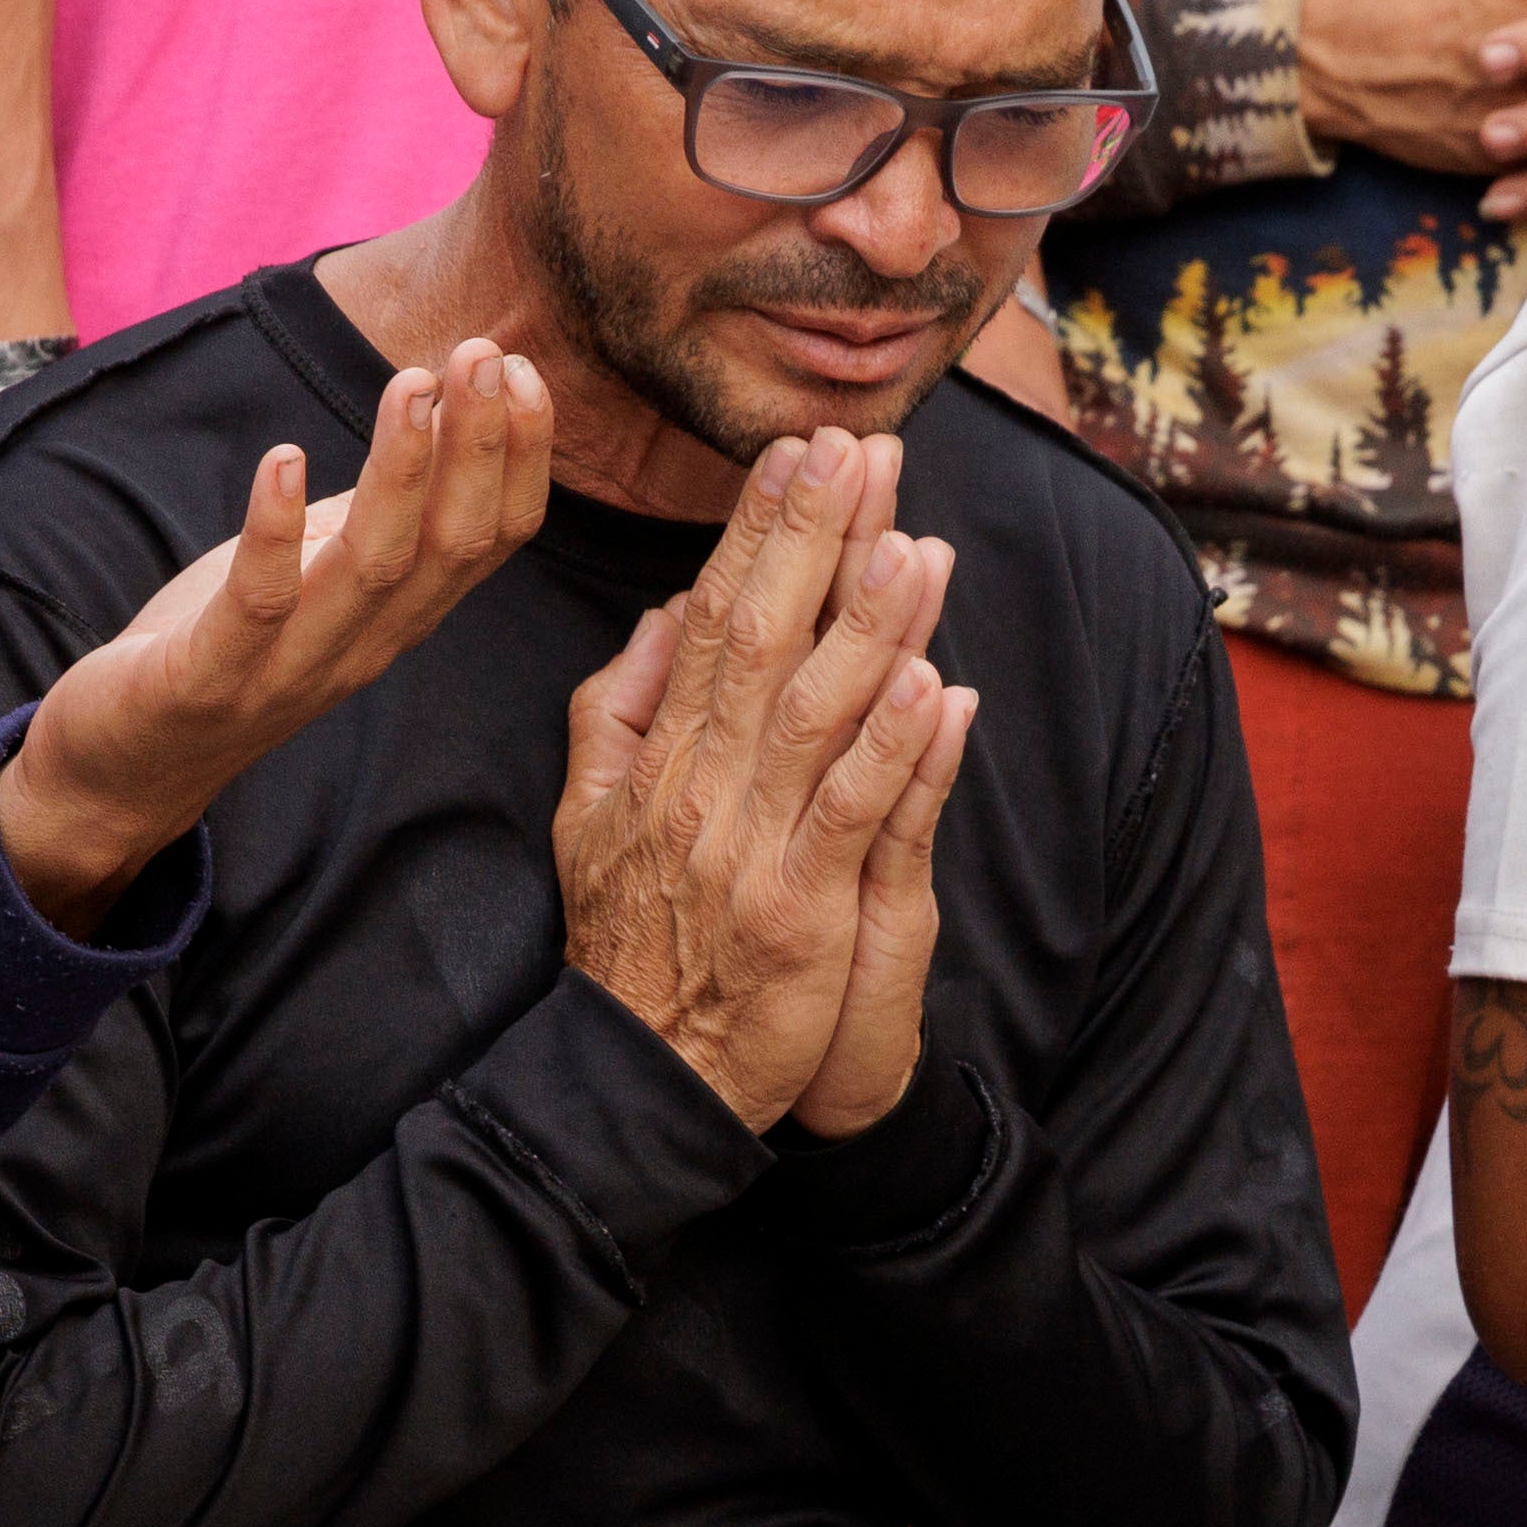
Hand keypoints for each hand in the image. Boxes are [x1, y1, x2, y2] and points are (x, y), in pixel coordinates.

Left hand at [0, 333, 552, 931]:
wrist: (123, 773)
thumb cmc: (221, 654)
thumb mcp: (312, 574)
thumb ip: (373, 515)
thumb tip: (436, 413)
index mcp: (394, 619)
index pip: (489, 541)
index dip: (518, 458)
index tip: (520, 368)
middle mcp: (362, 647)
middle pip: (449, 547)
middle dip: (478, 447)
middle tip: (483, 356)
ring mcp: (289, 669)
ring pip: (374, 570)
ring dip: (401, 473)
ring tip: (411, 385)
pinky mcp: (209, 680)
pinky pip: (257, 607)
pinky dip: (274, 532)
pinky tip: (285, 458)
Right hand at [549, 429, 958, 1127]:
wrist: (639, 1075)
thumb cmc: (629, 944)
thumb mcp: (590, 816)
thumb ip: (620, 712)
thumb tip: (663, 616)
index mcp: (660, 758)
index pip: (712, 620)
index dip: (758, 533)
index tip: (797, 454)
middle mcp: (702, 788)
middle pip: (761, 641)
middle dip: (815, 540)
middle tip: (860, 452)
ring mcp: (752, 848)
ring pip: (814, 715)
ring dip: (868, 625)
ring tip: (913, 541)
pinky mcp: (802, 911)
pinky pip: (852, 814)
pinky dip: (895, 748)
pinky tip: (935, 683)